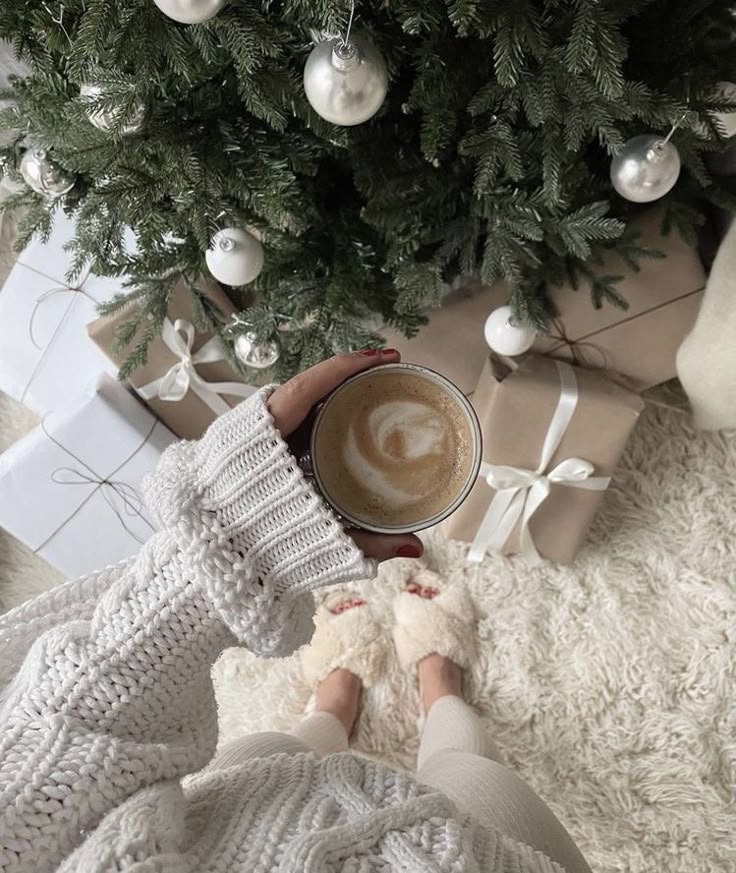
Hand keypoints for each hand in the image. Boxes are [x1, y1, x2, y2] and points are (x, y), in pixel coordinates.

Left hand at [267, 350, 423, 562]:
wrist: (211, 558)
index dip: (346, 368)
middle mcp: (259, 431)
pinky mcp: (254, 447)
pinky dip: (319, 410)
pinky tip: (342, 417)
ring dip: (334, 391)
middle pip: (309, 389)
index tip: (383, 357)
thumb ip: (366, 542)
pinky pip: (291, 418)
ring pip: (299, 403)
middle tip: (387, 371)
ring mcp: (254, 437)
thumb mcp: (317, 540)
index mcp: (267, 443)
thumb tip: (415, 548)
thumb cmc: (257, 544)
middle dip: (349, 375)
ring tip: (370, 388)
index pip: (308, 389)